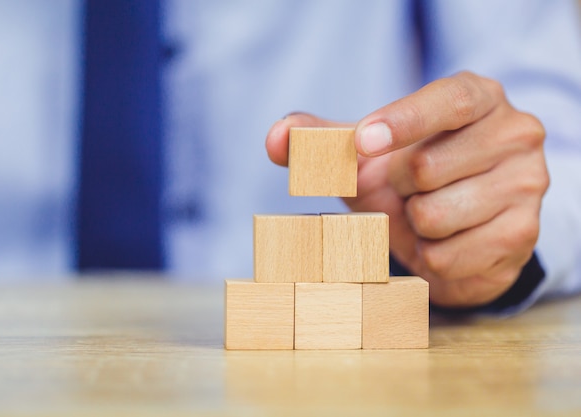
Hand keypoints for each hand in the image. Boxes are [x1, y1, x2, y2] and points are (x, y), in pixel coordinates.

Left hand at [265, 72, 548, 307]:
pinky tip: (445, 240)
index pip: (447, 101)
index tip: (363, 143)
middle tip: (409, 188)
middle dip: (398, 188)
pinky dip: (430, 255)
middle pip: (425, 168)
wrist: (456, 223)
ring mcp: (526, 184)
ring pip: (436, 215)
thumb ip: (322, 140)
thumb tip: (276, 139)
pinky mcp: (523, 234)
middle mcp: (514, 133)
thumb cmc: (407, 175)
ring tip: (428, 214)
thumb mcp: (367, 153)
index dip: (402, 122)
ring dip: (414, 225)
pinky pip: (449, 255)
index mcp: (477, 98)